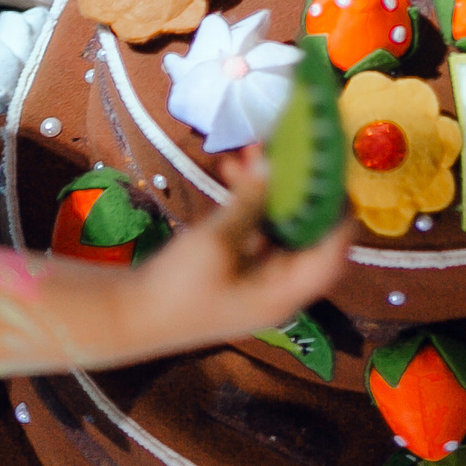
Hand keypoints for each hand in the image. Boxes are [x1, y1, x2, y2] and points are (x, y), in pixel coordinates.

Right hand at [125, 152, 350, 353]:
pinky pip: (255, 231)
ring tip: (254, 150)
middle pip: (309, 236)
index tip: (334, 169)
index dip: (338, 213)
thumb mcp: (215, 241)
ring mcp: (258, 280)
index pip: (332, 253)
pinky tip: (231, 170)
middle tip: (295, 150)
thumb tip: (273, 164)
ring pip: (279, 227)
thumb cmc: (175, 287)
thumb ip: (249, 203)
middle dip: (300, 190)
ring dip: (271, 191)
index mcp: (284, 293)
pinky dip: (249, 203)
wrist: (127, 316)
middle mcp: (279, 288)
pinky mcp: (237, 269)